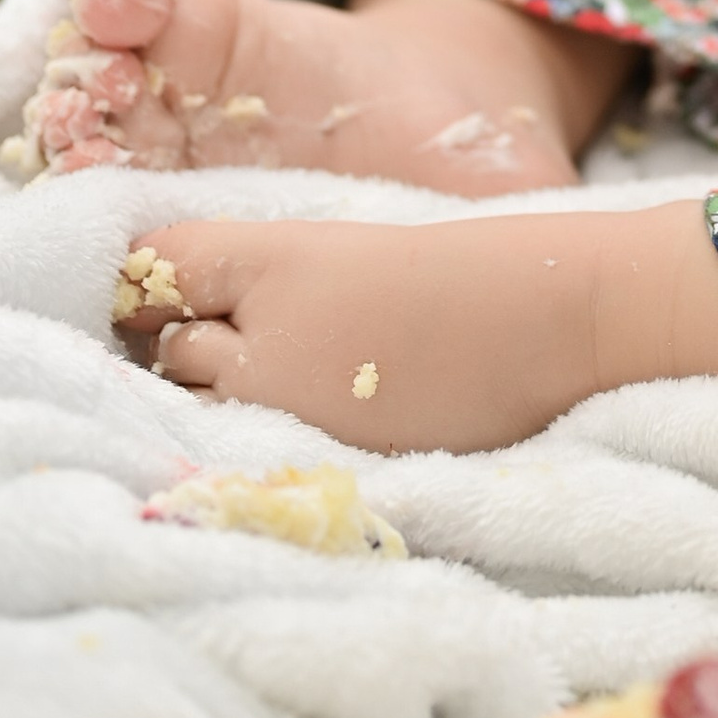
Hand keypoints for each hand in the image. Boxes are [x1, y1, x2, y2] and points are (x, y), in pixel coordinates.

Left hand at [116, 207, 717, 453]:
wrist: (566, 315)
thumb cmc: (480, 268)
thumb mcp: (363, 249)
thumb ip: (279, 284)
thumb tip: (196, 320)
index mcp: (278, 259)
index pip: (160, 265)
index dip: (150, 281)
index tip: (157, 294)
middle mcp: (264, 339)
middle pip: (164, 349)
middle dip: (175, 352)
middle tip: (210, 352)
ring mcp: (292, 412)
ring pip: (199, 411)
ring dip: (212, 407)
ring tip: (260, 399)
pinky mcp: (327, 468)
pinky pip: (251, 467)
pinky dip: (254, 460)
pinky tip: (284, 448)